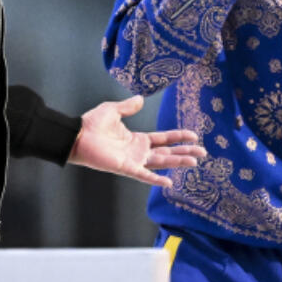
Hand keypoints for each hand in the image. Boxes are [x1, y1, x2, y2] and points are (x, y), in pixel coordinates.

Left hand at [69, 96, 205, 188]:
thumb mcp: (113, 110)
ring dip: (178, 162)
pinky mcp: (126, 168)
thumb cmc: (92, 125)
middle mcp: (138, 151)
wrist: (77, 136)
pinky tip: (170, 182)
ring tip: (195, 162)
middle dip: (185, 153)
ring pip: (161, 162)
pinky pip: (144, 175)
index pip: (163, 139)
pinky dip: (156, 179)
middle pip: (167, 152)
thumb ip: (128, 107)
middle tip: (203, 153)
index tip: (194, 137)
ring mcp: (134, 161)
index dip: (179, 137)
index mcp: (137, 139)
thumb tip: (141, 99)